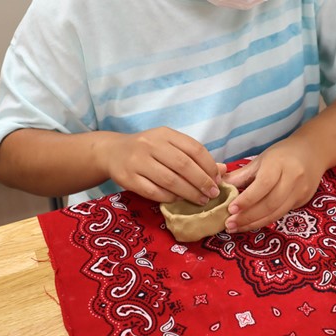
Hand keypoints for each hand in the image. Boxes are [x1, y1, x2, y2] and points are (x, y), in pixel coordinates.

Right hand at [100, 127, 221, 204]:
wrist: (112, 152)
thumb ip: (195, 157)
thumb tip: (223, 170)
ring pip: (170, 180)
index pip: (194, 149)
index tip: (218, 180)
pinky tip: (179, 200)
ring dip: (190, 193)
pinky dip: (170, 198)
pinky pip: (155, 192)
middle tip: (212, 194)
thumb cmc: (149, 151)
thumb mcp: (170, 147)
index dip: (209, 167)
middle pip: (184, 166)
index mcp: (165, 134)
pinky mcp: (128, 178)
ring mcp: (138, 161)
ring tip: (201, 201)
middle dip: (202, 182)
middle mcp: (150, 145)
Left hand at [223, 138, 324, 232]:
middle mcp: (293, 178)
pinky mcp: (303, 201)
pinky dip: (265, 221)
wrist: (312, 153)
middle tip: (230, 224)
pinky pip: (282, 214)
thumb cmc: (283, 155)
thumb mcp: (261, 160)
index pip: (263, 185)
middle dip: (248, 217)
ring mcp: (300, 191)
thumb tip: (220, 187)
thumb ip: (241, 175)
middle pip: (270, 203)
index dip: (247, 200)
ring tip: (237, 227)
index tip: (230, 210)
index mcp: (279, 163)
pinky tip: (251, 223)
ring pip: (276, 213)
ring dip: (255, 223)